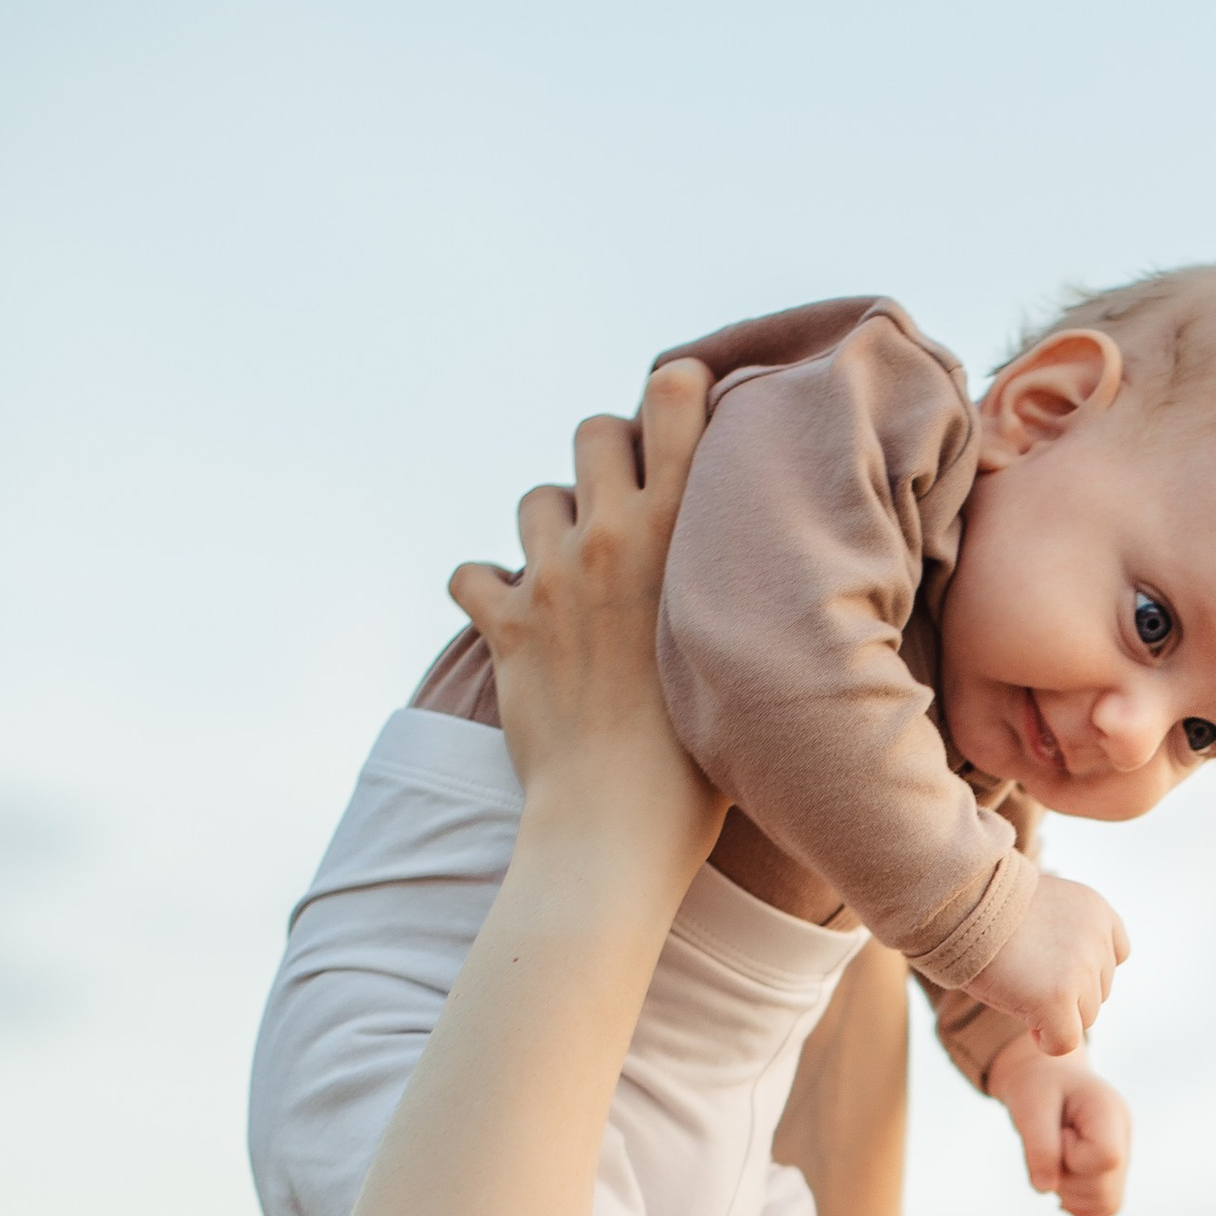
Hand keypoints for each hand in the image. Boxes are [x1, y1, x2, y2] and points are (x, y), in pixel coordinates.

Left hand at [446, 359, 723, 892]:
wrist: (620, 824)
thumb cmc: (703, 758)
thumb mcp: (739, 644)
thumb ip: (732, 582)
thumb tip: (746, 558)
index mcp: (679, 535)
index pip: (671, 402)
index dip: (673, 391)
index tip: (680, 406)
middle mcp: (611, 541)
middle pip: (592, 433)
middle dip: (606, 458)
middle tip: (623, 509)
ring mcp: (551, 580)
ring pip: (534, 499)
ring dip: (548, 527)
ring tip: (572, 573)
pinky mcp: (506, 627)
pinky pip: (468, 574)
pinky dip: (484, 590)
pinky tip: (511, 617)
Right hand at [969, 869, 1128, 1055]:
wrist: (958, 901)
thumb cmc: (985, 905)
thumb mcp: (1042, 905)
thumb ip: (1068, 933)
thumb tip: (1066, 975)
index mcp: (1096, 912)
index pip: (1114, 958)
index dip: (1080, 970)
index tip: (1047, 962)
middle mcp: (1097, 939)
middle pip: (1098, 992)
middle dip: (1065, 993)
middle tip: (1023, 971)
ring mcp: (1081, 969)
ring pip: (1085, 1017)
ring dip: (1053, 1013)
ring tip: (1017, 984)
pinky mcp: (1058, 998)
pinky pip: (1066, 1041)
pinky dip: (1047, 1040)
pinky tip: (1025, 1018)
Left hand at [985, 1034, 1132, 1215]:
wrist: (1046, 1080)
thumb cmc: (1038, 1087)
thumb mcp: (1029, 1106)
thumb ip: (1039, 1145)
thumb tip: (1045, 1189)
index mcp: (1110, 1112)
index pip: (1106, 1157)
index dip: (1072, 1156)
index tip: (1059, 1134)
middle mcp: (1124, 1138)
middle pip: (1104, 1188)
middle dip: (1066, 1178)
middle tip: (1052, 1145)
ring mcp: (1122, 1160)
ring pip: (1104, 1205)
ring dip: (1068, 1192)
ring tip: (1057, 1158)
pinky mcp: (1111, 1177)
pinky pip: (1100, 1210)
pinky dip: (1075, 1203)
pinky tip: (1061, 1176)